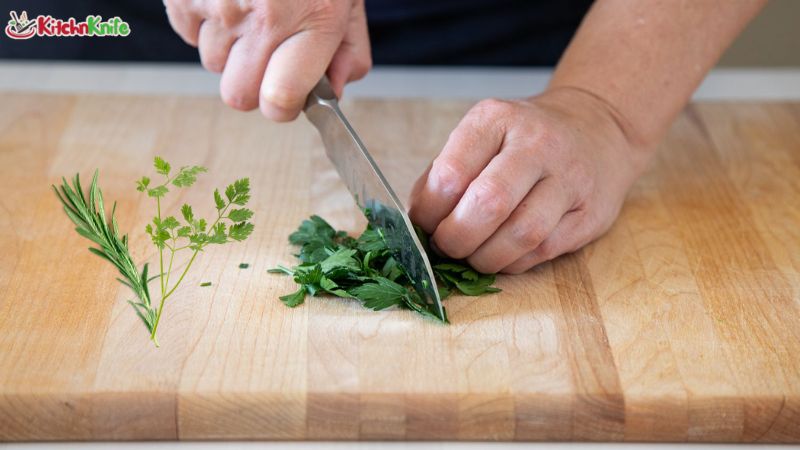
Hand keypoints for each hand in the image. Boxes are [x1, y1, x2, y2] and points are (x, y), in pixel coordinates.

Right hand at [164, 0, 370, 120]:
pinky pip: (188, 34)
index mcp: (312, 19)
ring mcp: (217, 1)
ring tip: (251, 10)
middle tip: (269, 54)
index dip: (283, 105)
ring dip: (231, 50)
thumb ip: (348, 49)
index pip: (279, 102)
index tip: (288, 93)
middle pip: (238, 96)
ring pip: (212, 64)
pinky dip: (205, 23)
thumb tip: (334, 90)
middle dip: (254, 84)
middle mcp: (262, 15)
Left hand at [408, 87, 651, 273]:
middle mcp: (537, 144)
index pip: (450, 174)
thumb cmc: (523, 140)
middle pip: (488, 205)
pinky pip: (543, 251)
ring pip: (521, 234)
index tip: (425, 224)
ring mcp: (570, 179)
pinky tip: (503, 255)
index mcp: (497, 119)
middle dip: (456, 239)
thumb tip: (417, 224)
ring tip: (473, 256)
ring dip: (485, 258)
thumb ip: (445, 174)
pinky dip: (513, 263)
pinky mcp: (590, 213)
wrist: (597, 128)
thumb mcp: (481, 136)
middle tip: (446, 247)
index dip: (428, 212)